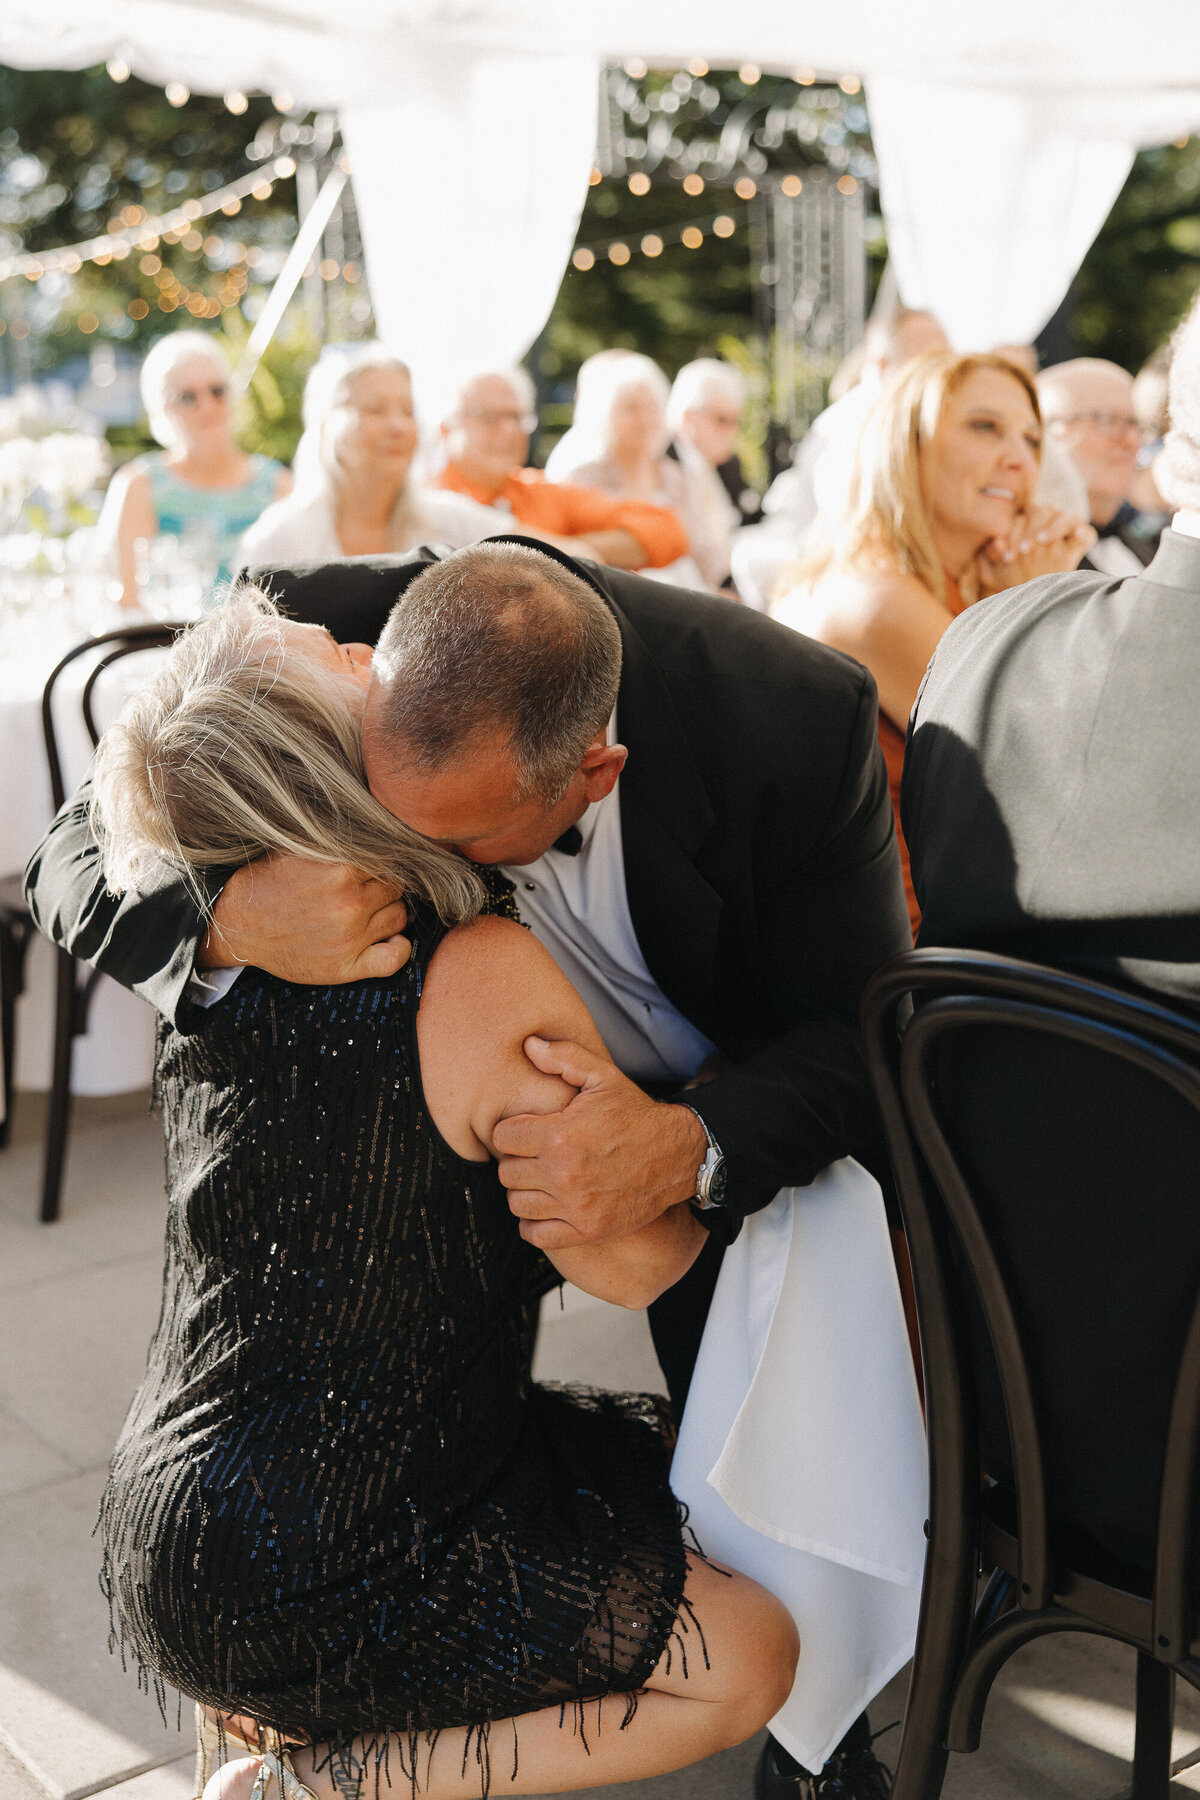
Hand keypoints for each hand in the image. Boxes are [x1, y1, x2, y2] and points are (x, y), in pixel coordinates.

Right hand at [199, 854, 410, 983]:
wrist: (237, 925)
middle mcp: (351, 903)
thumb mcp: (297, 849)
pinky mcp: (346, 966)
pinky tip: (389, 939)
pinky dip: (400, 948)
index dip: (378, 864)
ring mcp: (351, 937)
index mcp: (341, 870)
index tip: (369, 869)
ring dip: (389, 912)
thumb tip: (374, 830)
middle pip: (394, 887)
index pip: (386, 860)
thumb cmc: (266, 884)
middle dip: (382, 886)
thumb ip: (337, 843)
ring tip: (368, 912)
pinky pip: (395, 958)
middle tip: (363, 890)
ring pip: (399, 916)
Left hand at [494, 1035, 708, 1249]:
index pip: (501, 1137)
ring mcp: (575, 1206)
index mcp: (560, 1135)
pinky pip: (536, 1235)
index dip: (511, 1131)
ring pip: (517, 1203)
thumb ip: (563, 1058)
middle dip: (517, 1160)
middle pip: (507, 1172)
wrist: (676, 1156)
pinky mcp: (586, 1230)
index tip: (526, 1131)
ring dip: (525, 1191)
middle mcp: (563, 1173)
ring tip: (542, 1178)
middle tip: (536, 1154)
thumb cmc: (636, 1116)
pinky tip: (547, 1206)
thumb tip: (529, 1045)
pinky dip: (535, 1224)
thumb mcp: (603, 1077)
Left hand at [977, 504, 1095, 594]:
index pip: (1022, 517)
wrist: (1029, 600)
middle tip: (1023, 551)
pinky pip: (1087, 534)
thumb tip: (996, 544)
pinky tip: (1076, 537)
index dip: (1013, 532)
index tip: (1006, 556)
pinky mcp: (1080, 545)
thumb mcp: (992, 573)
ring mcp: (1065, 533)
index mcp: (1025, 523)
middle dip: (1032, 529)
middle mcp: (1046, 523)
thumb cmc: (1008, 582)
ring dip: (1053, 527)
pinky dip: (1083, 532)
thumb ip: (987, 557)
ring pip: (1065, 517)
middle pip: (1043, 511)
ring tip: (1042, 542)